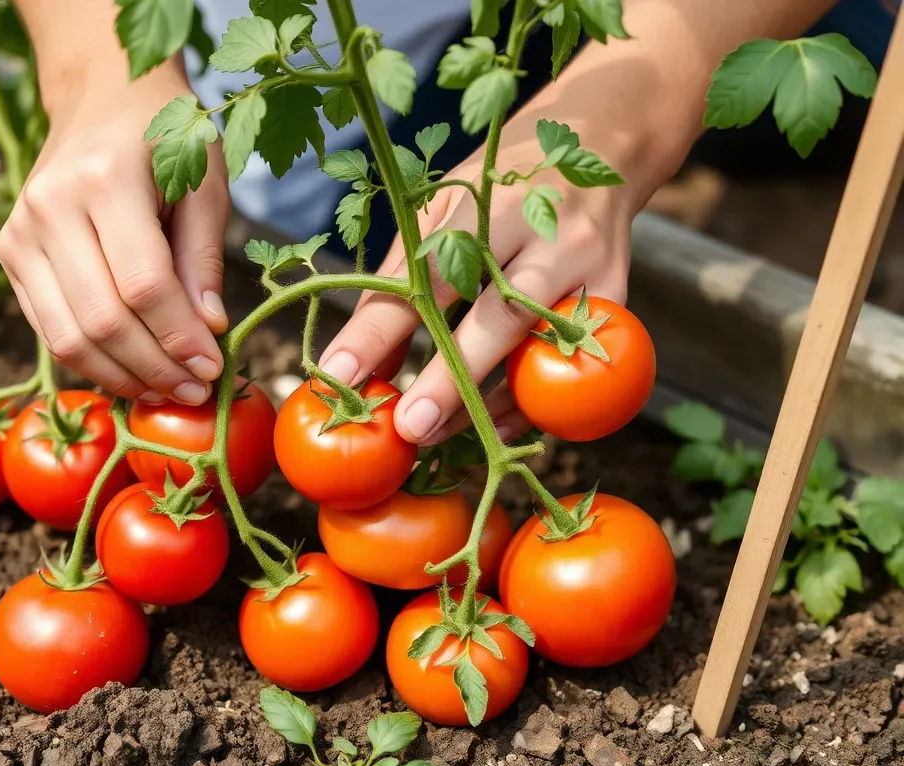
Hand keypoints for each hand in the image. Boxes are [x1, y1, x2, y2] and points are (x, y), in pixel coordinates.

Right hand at [0, 65, 229, 404]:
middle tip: (196, 390)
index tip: (213, 368)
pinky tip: (133, 373)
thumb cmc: (164, 138)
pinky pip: (50, 329)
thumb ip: (203, 258)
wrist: (99, 99)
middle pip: (103, 319)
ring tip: (167, 391)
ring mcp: (20, 232)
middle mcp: (50, 206)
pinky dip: (93, 363)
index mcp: (104, 179)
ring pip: (69, 336)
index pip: (143, 284)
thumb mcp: (203, 184)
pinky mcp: (9, 254)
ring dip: (123, 376)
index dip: (179, 337)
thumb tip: (208, 332)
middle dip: (155, 367)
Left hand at [320, 133, 635, 444]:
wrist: (604, 142)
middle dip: (448, 377)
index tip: (337, 375)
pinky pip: (570, 363)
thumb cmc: (502, 185)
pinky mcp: (617, 296)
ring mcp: (588, 266)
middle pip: (496, 316)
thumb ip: (401, 280)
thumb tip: (361, 366)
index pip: (424, 275)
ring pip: (538, 346)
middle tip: (406, 426)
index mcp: (487, 203)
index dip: (378, 330)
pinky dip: (531, 403)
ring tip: (434, 434)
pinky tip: (492, 426)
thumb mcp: (442, 207)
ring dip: (485, 400)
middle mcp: (544, 232)